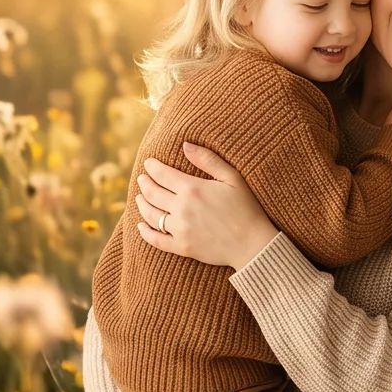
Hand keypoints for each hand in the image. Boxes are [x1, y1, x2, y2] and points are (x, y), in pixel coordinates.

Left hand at [132, 143, 276, 270]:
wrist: (252, 243)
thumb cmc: (246, 207)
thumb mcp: (233, 178)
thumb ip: (208, 160)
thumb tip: (185, 145)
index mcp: (193, 189)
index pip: (163, 175)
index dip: (153, 167)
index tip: (148, 163)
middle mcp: (182, 209)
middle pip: (153, 193)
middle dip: (145, 183)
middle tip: (142, 178)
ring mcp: (180, 229)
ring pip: (150, 215)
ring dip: (141, 204)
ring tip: (139, 197)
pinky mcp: (180, 246)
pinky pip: (155, 239)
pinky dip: (144, 232)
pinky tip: (140, 225)